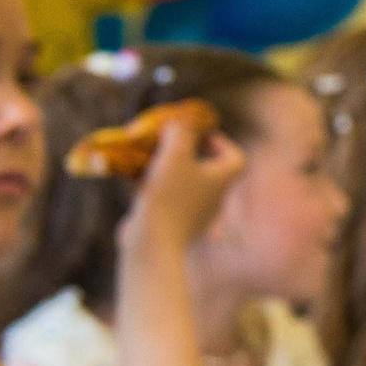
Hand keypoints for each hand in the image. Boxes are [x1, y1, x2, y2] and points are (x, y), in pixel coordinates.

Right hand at [118, 118, 244, 253]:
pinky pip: (164, 195)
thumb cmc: (170, 195)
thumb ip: (181, 133)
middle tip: (166, 140)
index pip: (236, 157)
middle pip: (207, 168)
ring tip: (145, 153)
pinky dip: (151, 182)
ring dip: (166, 166)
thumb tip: (180, 123)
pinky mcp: (170, 220)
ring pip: (182, 181)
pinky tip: (129, 173)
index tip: (200, 134)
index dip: (222, 142)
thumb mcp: (176, 155)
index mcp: (222, 180)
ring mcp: (192, 211)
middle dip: (186, 151)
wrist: (152, 242)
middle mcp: (213, 197)